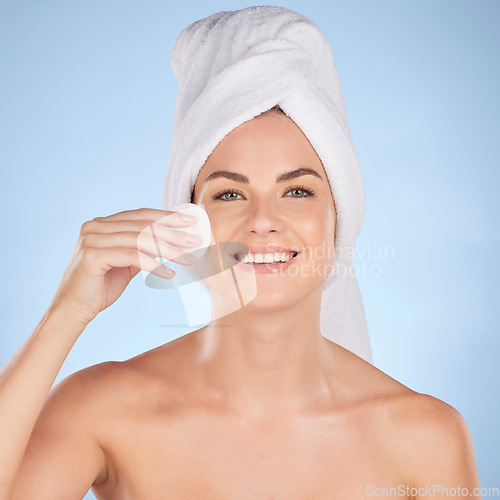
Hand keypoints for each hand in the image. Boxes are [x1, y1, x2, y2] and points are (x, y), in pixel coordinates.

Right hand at [48, 208, 200, 324]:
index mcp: (102, 224)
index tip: (190, 221)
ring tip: (188, 259)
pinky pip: (132, 256)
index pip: (141, 215)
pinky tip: (169, 273)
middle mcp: (95, 226)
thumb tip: (169, 242)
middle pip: (143, 225)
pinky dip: (154, 265)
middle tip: (195, 240)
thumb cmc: (99, 287)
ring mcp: (92, 239)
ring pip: (140, 239)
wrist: (72, 310)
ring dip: (169, 249)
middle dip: (173, 232)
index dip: (167, 217)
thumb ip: (140, 249)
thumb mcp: (125, 263)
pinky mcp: (93, 255)